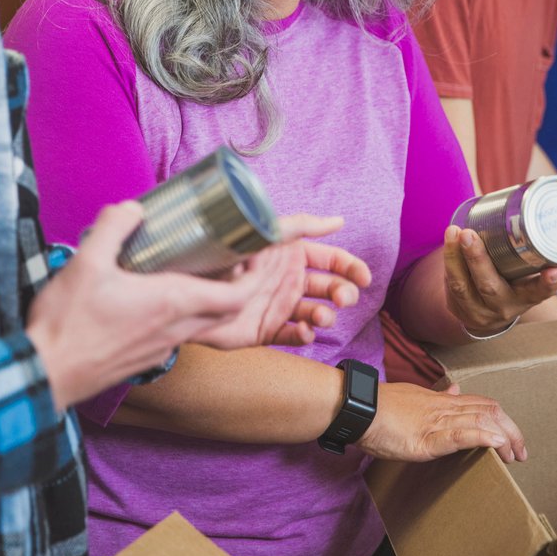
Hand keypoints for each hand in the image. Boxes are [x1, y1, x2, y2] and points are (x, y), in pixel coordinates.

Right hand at [27, 201, 292, 411]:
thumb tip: (132, 208)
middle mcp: (175, 329)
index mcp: (171, 303)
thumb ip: (113, 228)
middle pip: (227, 311)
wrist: (43, 375)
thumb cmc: (66, 324)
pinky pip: (180, 335)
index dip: (254, 277)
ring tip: (200, 273)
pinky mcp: (145, 359)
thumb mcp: (86, 262)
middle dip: (240, 287)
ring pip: (204, 325)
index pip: (236, 296)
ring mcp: (161, 348)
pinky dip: (187, 316)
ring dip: (212, 302)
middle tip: (233, 260)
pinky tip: (163, 299)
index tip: (252, 256)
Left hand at [194, 213, 370, 349]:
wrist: (192, 290)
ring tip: (319, 317)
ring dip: (325, 315)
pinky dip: (303, 336)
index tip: (364, 277)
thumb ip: (303, 226)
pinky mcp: (266, 331)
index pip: (332, 260)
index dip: (351, 268)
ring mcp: (279, 306)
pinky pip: (292, 336)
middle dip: (343, 292)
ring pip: (316, 313)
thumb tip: (339, 219)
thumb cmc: (226, 255)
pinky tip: (302, 331)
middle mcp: (289, 280)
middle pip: (330, 287)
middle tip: (342, 298)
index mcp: (292, 255)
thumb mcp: (267, 234)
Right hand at [358, 380, 526, 464]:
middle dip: (511, 432)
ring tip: (515, 454)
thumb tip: (455, 391)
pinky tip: (495, 444)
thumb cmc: (380, 407)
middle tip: (521, 452)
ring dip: (503, 438)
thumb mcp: (414, 397)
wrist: (358, 408)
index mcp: (441, 401)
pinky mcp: (427, 438)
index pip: (481, 404)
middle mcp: (444, 408)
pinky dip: (481, 437)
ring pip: (480, 421)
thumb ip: (437, 397)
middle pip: (489, 412)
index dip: (501, 419)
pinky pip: (459, 434)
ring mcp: (437, 421)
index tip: (511, 438)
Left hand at [444, 224, 556, 336]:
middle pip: (490, 287)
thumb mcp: (524, 276)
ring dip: (454, 257)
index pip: (539, 293)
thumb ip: (528, 249)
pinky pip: (450, 283)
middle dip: (478, 260)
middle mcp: (503, 306)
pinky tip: (449, 239)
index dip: (547, 284)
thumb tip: (529, 200)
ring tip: (454, 231)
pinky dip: (449, 260)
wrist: (486, 318)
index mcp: (525, 298)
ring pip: (462, 285)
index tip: (555, 271)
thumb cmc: (510, 284)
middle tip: (469, 234)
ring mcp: (477, 309)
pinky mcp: (457, 306)